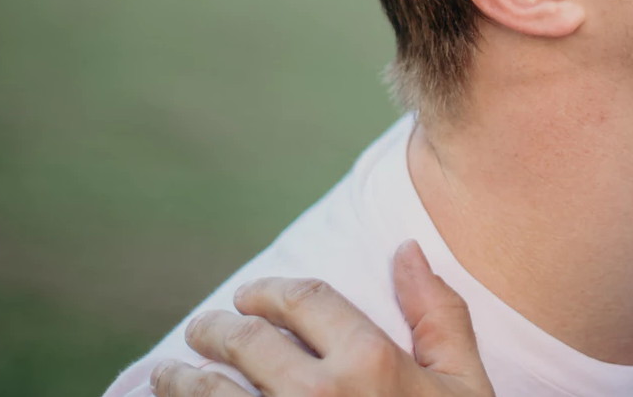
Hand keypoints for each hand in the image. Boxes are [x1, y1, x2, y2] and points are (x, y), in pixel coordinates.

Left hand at [151, 241, 495, 396]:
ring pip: (207, 390)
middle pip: (246, 339)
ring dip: (180, 376)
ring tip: (169, 372)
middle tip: (204, 330)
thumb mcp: (463, 385)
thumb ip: (438, 315)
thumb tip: (407, 250)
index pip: (303, 299)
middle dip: (217, 328)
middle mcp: (318, 393)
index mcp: (371, 362)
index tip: (251, 297)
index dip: (269, 291)